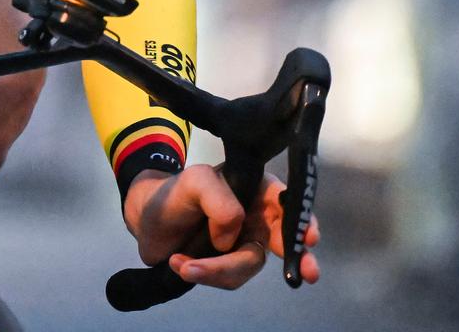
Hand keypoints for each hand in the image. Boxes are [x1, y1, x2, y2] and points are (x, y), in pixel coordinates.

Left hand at [123, 164, 320, 290]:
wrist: (148, 220)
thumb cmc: (175, 193)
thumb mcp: (194, 182)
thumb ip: (218, 200)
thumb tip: (232, 235)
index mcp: (255, 189)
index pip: (284, 201)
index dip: (301, 220)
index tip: (310, 238)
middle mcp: (257, 217)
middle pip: (283, 239)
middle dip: (298, 257)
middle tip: (307, 274)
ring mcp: (245, 243)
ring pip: (250, 264)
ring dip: (219, 270)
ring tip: (185, 265)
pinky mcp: (229, 265)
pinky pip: (230, 277)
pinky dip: (205, 274)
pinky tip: (181, 265)